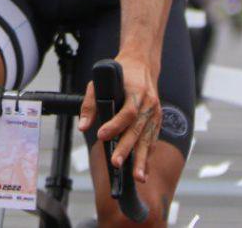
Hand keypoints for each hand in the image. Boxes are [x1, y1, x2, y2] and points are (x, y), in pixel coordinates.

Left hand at [77, 54, 161, 182]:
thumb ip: (91, 104)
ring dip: (142, 159)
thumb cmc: (120, 74)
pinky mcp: (158, 120)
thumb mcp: (100, 81)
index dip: (115, 125)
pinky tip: (143, 170)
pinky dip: (148, 155)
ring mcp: (155, 112)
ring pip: (148, 139)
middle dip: (126, 148)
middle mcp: (149, 103)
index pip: (127, 112)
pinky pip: (153, 140)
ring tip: (137, 177)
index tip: (102, 135)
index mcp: (136, 91)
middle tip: (116, 163)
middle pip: (138, 129)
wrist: (142, 64)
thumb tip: (83, 126)